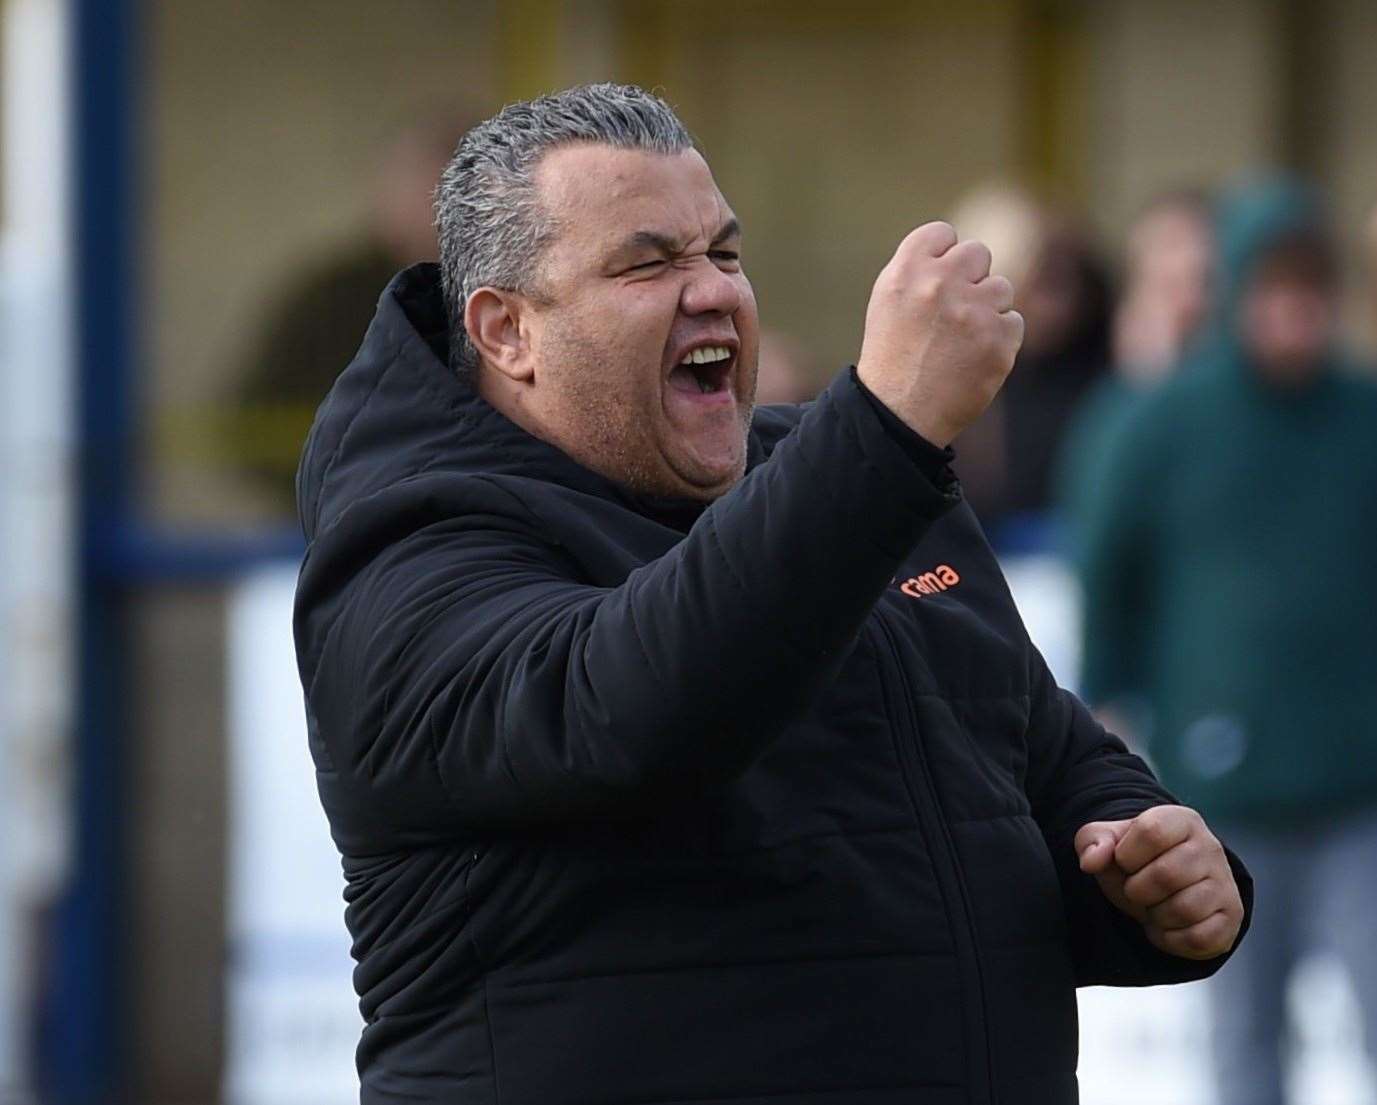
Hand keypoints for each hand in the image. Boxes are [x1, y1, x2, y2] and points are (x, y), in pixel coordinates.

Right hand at [856, 221, 1023, 446]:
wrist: (900, 413)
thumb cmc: (893, 356)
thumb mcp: (889, 302)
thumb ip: (920, 268)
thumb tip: (958, 248)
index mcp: (906, 271)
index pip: (942, 234)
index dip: (942, 257)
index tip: (937, 282)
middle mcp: (940, 284)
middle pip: (978, 253)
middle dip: (970, 279)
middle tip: (952, 312)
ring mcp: (972, 311)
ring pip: (1000, 288)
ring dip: (986, 310)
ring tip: (960, 340)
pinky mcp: (998, 340)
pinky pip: (1013, 322)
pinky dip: (998, 340)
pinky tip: (973, 358)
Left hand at [1075, 804, 1243, 960]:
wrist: (1165, 884)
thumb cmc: (1136, 859)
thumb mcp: (1108, 842)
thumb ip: (1093, 842)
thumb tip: (1091, 861)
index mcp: (1181, 820)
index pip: (1151, 831)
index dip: (1126, 854)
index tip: (1125, 861)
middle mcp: (1210, 847)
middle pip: (1166, 875)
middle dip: (1137, 890)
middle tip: (1138, 890)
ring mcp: (1225, 883)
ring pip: (1184, 909)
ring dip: (1155, 916)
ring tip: (1154, 906)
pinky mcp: (1231, 916)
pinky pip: (1198, 938)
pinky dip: (1171, 939)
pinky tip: (1166, 926)